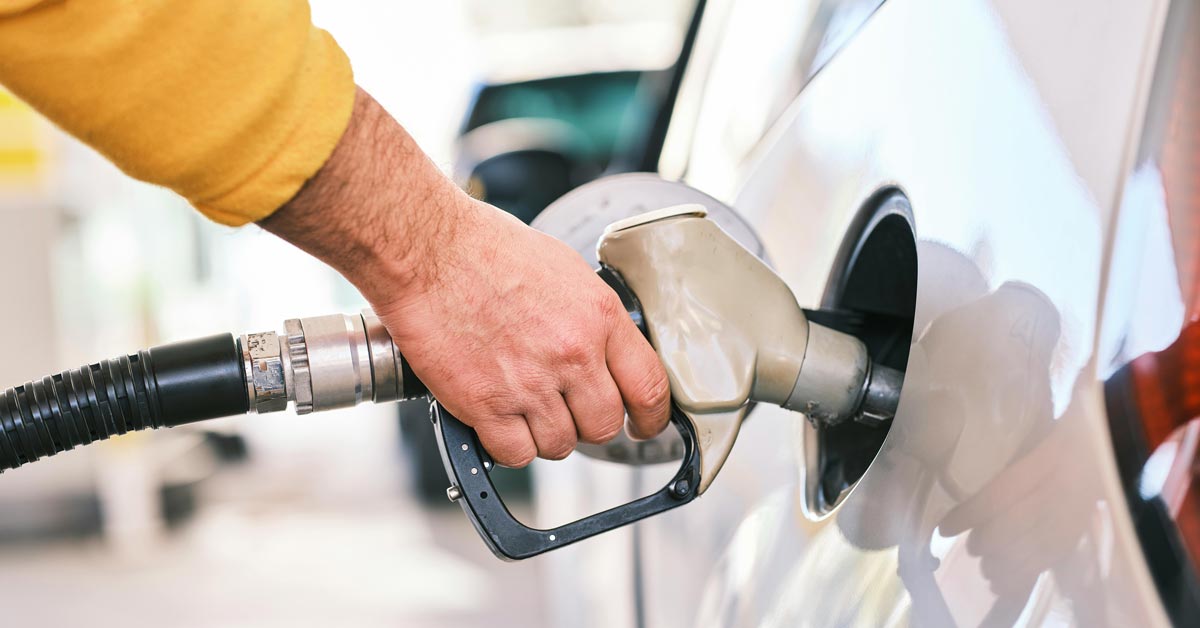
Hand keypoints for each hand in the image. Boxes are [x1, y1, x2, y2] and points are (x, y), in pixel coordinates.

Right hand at [260, 87, 670, 466]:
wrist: (428, 250)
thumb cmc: (485, 248)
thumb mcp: (564, 270)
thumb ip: (590, 317)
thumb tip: (602, 349)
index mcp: (599, 317)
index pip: (650, 387)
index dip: (651, 418)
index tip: (643, 426)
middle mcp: (573, 354)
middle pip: (604, 426)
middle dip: (588, 424)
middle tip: (567, 410)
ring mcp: (530, 384)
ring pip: (560, 445)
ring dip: (544, 434)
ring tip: (522, 407)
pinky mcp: (486, 405)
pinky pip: (515, 454)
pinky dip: (506, 446)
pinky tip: (497, 420)